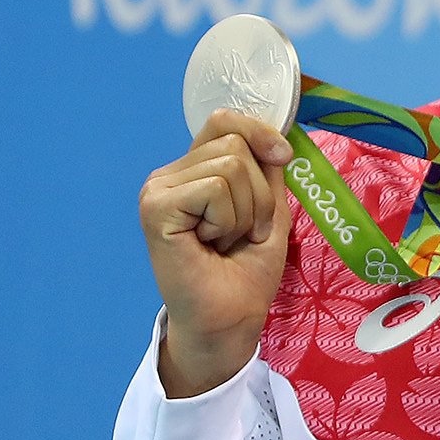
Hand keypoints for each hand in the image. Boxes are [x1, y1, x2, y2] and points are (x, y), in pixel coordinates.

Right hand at [139, 109, 294, 398]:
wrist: (231, 317)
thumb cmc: (247, 269)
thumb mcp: (269, 207)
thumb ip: (266, 168)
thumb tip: (278, 131)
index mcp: (194, 171)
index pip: (224, 121)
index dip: (260, 132)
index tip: (283, 156)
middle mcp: (170, 175)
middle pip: (235, 144)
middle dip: (258, 192)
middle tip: (241, 232)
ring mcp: (158, 190)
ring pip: (230, 165)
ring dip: (246, 211)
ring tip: (226, 240)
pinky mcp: (156, 208)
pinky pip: (215, 188)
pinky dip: (229, 219)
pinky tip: (210, 244)